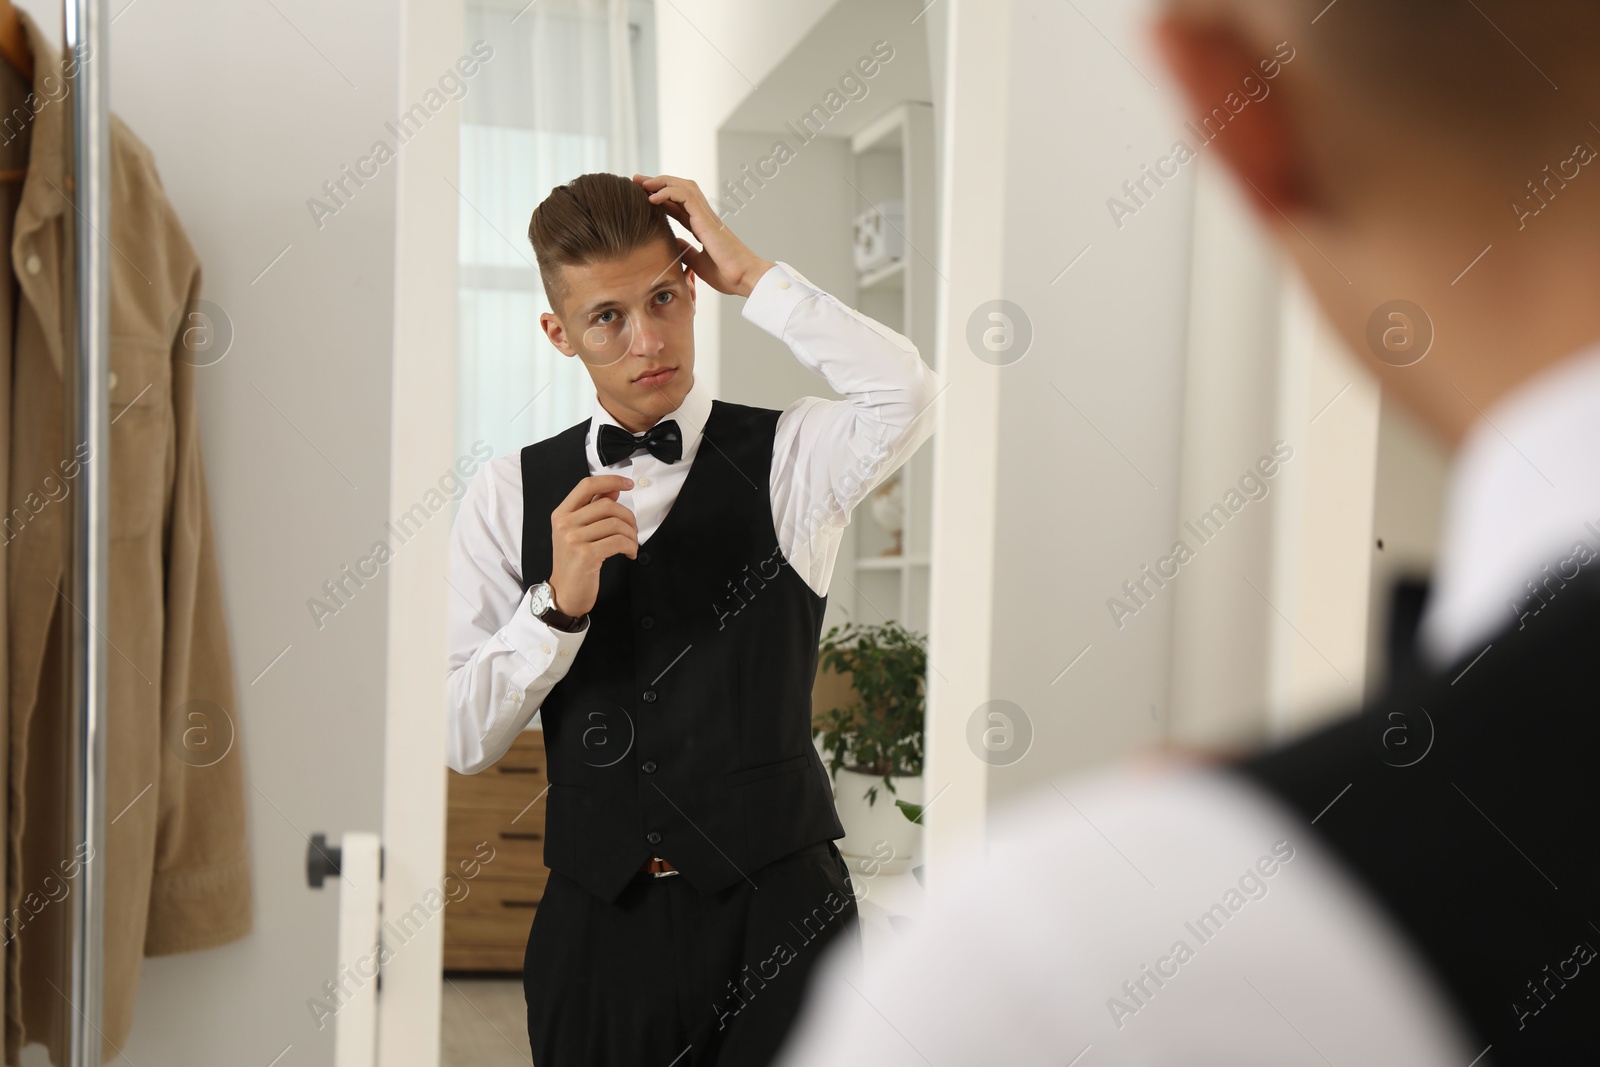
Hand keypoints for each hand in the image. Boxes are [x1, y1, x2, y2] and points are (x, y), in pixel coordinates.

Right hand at [548, 474, 637, 615]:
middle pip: (607, 505)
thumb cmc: (574, 562)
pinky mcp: (586, 555)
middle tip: (632, 531)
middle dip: (628, 517)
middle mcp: (564, 523)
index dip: (610, 480)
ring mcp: (573, 539)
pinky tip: (629, 553)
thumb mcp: (578, 532)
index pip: (587, 486)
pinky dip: (630, 546)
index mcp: (561, 514)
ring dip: (631, 535)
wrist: (565, 593)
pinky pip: (618, 541)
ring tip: (631, 545)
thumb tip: (613, 489)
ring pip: (615, 523)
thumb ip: (593, 509)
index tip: (628, 484)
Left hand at [632, 173, 774, 297]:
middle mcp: (703, 216)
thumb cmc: (728, 274)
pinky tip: (652, 198)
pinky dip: (667, 193)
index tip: (641, 194)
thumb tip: (673, 242)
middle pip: (677, 189)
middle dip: (656, 182)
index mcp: (701, 226)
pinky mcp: (706, 218)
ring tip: (642, 184)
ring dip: (660, 182)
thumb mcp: (698, 263)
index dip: (659, 197)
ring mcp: (706, 215)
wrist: (744, 277)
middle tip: (636, 180)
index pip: (677, 204)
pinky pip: (685, 196)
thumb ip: (686, 250)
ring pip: (681, 186)